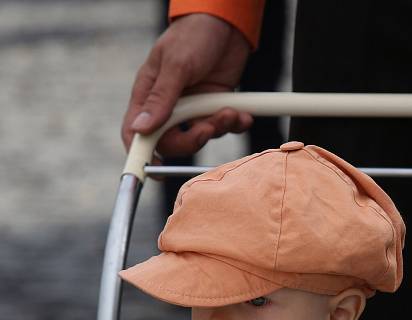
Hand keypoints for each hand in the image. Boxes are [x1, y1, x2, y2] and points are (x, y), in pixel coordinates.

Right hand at [122, 13, 252, 157]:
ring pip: (201, 135)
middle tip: (209, 128)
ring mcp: (193, 107)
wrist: (226, 24)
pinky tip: (243, 114)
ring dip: (218, 129)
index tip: (157, 171)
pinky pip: (222, 126)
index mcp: (148, 95)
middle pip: (173, 142)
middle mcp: (169, 105)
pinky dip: (234, 124)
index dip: (143, 155)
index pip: (136, 133)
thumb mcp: (176, 65)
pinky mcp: (215, 105)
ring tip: (230, 112)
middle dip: (192, 141)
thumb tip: (141, 129)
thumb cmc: (193, 36)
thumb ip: (161, 98)